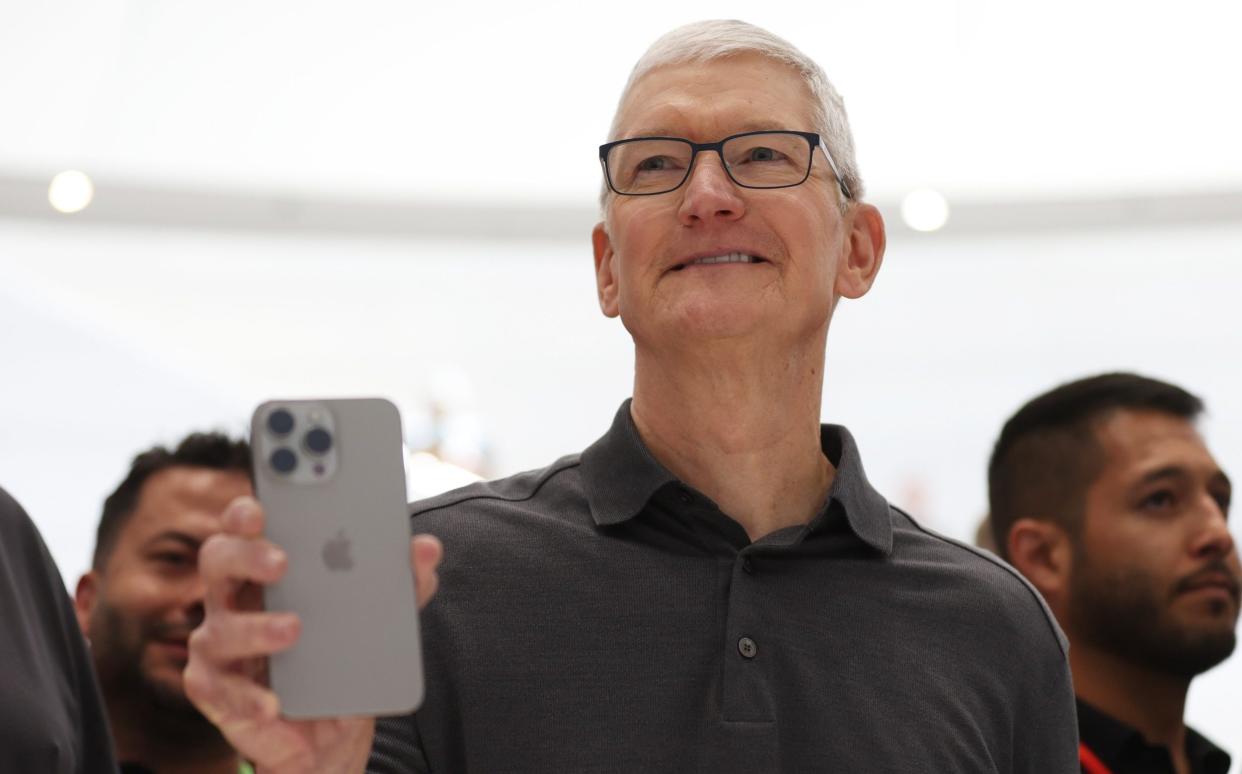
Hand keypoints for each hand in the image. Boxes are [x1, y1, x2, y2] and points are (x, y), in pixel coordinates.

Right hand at [184, 496, 441, 773]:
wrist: (329, 735)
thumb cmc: (342, 658)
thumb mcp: (379, 619)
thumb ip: (402, 583)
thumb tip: (427, 549)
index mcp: (266, 569)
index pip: (245, 526)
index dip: (247, 510)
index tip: (263, 504)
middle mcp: (234, 599)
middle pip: (218, 560)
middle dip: (246, 553)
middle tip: (283, 561)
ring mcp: (220, 646)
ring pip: (218, 627)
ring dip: (255, 627)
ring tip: (294, 629)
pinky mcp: (217, 693)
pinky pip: (219, 691)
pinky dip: (246, 696)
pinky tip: (273, 700)